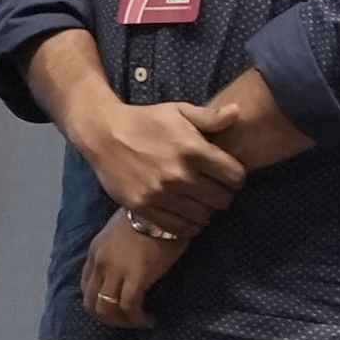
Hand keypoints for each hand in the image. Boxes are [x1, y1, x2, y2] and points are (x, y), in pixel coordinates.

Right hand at [72, 97, 242, 231]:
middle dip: (223, 195)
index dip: (236, 177)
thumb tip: (237, 112)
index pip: (235, 176)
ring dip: (206, 211)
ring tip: (199, 202)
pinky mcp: (144, 207)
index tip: (228, 176)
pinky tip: (187, 216)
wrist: (102, 133)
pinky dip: (188, 226)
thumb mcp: (178, 111)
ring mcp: (160, 194)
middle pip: (221, 199)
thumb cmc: (144, 120)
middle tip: (214, 190)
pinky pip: (178, 228)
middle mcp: (179, 175)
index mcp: (192, 149)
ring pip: (202, 216)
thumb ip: (210, 117)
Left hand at [81, 210, 190, 330]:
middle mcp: (100, 263)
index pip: (86, 286)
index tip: (116, 307)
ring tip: (139, 321)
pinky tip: (150, 319)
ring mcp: (116, 270)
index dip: (98, 302)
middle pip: (92, 303)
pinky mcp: (136, 276)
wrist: (163, 208)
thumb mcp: (120, 231)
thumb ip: (115, 250)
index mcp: (95, 251)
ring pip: (107, 309)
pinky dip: (138, 318)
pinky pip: (130, 307)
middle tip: (127, 321)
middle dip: (108, 318)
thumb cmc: (148, 216)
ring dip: (123, 322)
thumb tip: (124, 267)